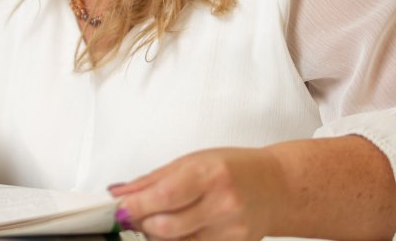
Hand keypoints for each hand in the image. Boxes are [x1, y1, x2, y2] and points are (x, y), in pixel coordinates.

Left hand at [109, 147, 288, 240]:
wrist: (276, 187)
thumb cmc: (235, 169)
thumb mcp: (193, 161)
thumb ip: (153, 180)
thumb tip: (119, 193)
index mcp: (210, 175)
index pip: (163, 196)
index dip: (136, 206)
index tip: (119, 208)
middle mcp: (223, 204)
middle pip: (166, 227)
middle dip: (143, 223)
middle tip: (136, 214)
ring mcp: (231, 230)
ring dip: (159, 234)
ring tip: (162, 218)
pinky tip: (184, 228)